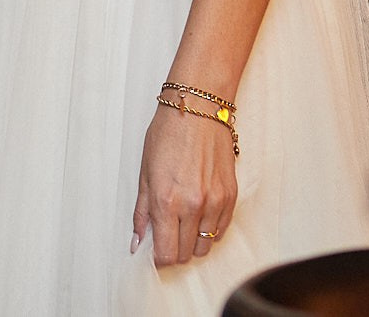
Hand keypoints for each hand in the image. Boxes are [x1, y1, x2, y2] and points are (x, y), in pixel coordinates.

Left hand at [132, 99, 236, 266]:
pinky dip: (209, 231)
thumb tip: (137, 241)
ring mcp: (215, 203)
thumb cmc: (167, 135)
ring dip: (193, 242)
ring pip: (206, 246)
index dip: (159, 258)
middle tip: (167, 235)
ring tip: (182, 222)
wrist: (198, 111)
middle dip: (174, 250)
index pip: (167, 252)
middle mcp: (193, 206)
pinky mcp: (231, 197)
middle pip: (186, 254)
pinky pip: (221, 231)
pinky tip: (198, 215)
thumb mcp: (145, 172)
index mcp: (166, 200)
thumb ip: (141, 212)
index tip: (155, 252)